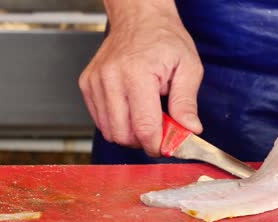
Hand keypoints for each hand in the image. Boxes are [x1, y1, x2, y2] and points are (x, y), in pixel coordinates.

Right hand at [79, 2, 202, 156]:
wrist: (139, 17)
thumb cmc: (164, 39)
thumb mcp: (188, 67)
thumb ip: (187, 102)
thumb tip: (190, 130)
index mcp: (137, 74)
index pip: (144, 127)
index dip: (158, 145)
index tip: (168, 146)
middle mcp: (110, 78)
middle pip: (123, 135)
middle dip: (144, 141)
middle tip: (160, 130)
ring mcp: (95, 82)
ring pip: (110, 131)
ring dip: (130, 134)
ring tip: (146, 115)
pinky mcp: (87, 84)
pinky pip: (101, 120)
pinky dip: (118, 123)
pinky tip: (131, 109)